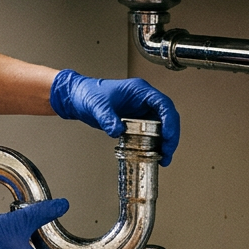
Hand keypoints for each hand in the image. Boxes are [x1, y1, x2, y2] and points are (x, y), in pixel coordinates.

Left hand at [49, 69, 180, 164]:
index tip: (168, 136)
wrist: (78, 98)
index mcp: (139, 91)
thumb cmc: (88, 93)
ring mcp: (141, 111)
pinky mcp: (136, 121)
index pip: (163, 104)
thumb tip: (117, 130)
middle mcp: (144, 100)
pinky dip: (154, 144)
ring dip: (164, 142)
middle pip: (167, 117)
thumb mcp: (97, 106)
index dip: (170, 120)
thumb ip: (107, 118)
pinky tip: (154, 154)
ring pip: (161, 127)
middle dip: (170, 136)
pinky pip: (151, 133)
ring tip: (163, 158)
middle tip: (167, 152)